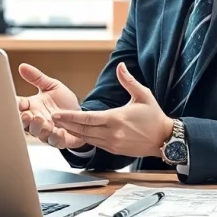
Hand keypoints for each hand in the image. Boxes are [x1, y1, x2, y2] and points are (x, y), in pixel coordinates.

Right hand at [16, 63, 85, 149]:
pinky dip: (55, 137)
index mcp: (32, 107)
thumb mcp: (51, 86)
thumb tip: (23, 66)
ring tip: (41, 120)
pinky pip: (55, 141)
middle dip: (24, 120)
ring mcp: (47, 131)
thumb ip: (37, 77)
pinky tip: (58, 131)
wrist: (81, 115)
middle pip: (24, 123)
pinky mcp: (60, 139)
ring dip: (38, 128)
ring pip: (38, 133)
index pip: (18, 106)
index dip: (14, 105)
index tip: (15, 102)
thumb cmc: (63, 102)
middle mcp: (36, 121)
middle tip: (27, 114)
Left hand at [51, 62, 172, 158]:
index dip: (71, 116)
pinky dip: (84, 138)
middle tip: (52, 119)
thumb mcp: (143, 95)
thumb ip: (128, 81)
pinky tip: (75, 133)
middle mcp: (112, 133)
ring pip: (87, 138)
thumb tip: (120, 65)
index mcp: (116, 119)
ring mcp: (112, 143)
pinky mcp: (114, 150)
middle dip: (66, 124)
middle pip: (83, 130)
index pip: (88, 118)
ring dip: (72, 132)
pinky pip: (95, 144)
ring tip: (59, 125)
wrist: (165, 139)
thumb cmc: (154, 117)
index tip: (58, 113)